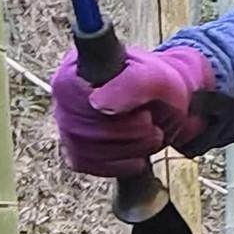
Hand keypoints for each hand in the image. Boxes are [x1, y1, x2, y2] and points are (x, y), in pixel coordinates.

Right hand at [51, 43, 213, 176]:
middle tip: (151, 122)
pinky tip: (137, 153)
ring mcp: (66, 124)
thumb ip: (132, 84)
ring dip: (128, 148)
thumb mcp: (157, 78)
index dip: (106, 107)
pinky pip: (87, 165)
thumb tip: (97, 103)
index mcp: (75, 68)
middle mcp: (63, 95)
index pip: (69, 92)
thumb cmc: (160, 86)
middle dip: (127, 132)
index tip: (140, 109)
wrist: (170, 107)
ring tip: (150, 134)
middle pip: (79, 127)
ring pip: (84, 150)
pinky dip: (119, 164)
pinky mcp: (74, 150)